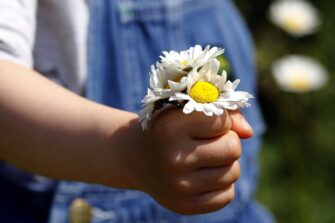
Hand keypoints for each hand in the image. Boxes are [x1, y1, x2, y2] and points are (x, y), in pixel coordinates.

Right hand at [125, 109, 252, 214]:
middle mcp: (173, 158)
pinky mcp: (185, 206)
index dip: (219, 121)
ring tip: (203, 159)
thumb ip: (224, 112)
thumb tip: (250, 133)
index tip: (203, 124)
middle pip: (233, 148)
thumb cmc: (169, 128)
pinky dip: (221, 184)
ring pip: (233, 172)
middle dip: (226, 142)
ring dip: (224, 164)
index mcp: (171, 127)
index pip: (223, 122)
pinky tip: (201, 177)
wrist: (136, 157)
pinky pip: (228, 195)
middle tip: (206, 142)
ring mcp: (179, 185)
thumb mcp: (187, 110)